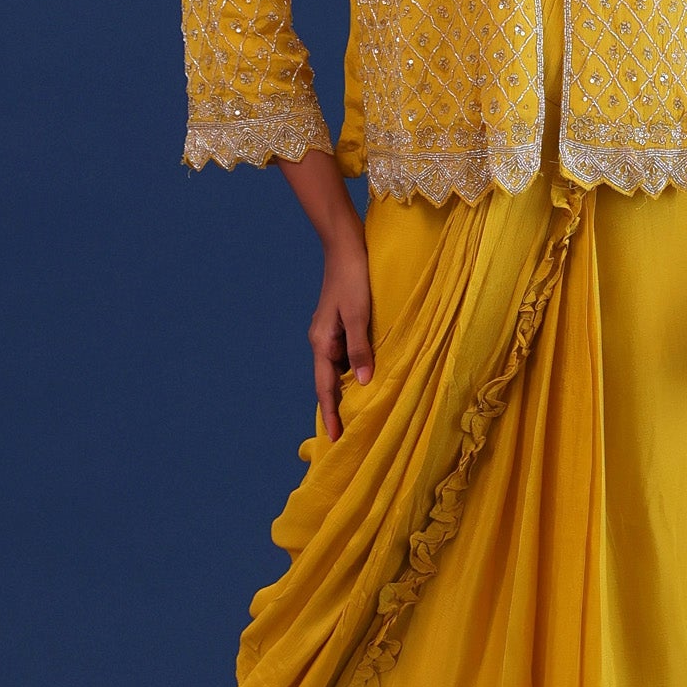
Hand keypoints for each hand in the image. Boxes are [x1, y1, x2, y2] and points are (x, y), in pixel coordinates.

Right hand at [308, 229, 372, 440]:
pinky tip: (364, 378)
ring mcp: (329, 333)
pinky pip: (344, 356)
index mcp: (322, 342)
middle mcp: (322, 341)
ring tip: (356, 414)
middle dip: (335, 408)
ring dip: (345, 391)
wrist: (345, 247)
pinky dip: (352, 371)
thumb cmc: (353, 278)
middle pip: (328, 382)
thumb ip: (360, 348)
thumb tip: (364, 382)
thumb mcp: (359, 315)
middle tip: (346, 435)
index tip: (334, 439)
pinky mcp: (339, 324)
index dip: (330, 414)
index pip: (325, 387)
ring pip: (336, 369)